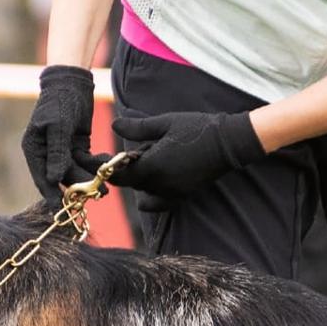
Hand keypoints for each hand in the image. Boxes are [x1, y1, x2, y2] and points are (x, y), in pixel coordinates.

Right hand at [21, 65, 100, 204]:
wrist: (73, 83)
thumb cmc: (60, 101)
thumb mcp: (58, 126)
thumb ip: (57, 153)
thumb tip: (53, 179)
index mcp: (34, 150)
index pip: (43, 179)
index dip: (53, 197)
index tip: (64, 212)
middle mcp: (46, 154)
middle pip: (62, 179)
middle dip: (80, 187)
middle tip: (97, 194)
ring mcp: (61, 152)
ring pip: (76, 173)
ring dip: (90, 179)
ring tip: (106, 187)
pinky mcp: (76, 148)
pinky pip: (85, 163)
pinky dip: (95, 164)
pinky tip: (106, 162)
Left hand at [110, 111, 265, 210]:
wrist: (227, 143)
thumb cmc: (195, 128)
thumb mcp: (164, 123)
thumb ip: (137, 128)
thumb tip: (114, 126)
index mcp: (153, 167)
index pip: (118, 176)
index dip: (106, 169)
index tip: (99, 159)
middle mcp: (160, 186)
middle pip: (131, 185)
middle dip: (125, 171)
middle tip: (128, 152)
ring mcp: (173, 194)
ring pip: (144, 195)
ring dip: (141, 182)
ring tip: (149, 162)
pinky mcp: (183, 196)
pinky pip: (160, 202)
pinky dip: (154, 193)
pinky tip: (159, 176)